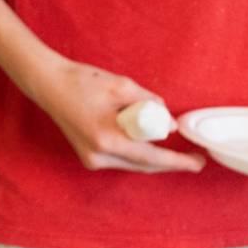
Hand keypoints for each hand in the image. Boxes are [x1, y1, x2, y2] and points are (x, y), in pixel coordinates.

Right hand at [11, 50, 206, 173]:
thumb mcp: (123, 87)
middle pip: (144, 167)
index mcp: (107, 139)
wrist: (49, 85)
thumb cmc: (84, 81)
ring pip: (134, 165)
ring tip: (180, 152)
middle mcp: (98, 156)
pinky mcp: (89, 158)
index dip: (177, 162)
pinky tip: (154, 147)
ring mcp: (91, 160)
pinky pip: (123, 160)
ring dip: (156, 159)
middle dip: (171, 164)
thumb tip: (170, 125)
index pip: (151, 158)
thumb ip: (149, 105)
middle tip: (196, 159)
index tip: (198, 163)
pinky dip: (140, 154)